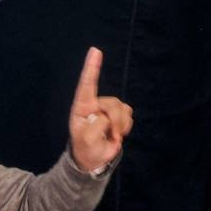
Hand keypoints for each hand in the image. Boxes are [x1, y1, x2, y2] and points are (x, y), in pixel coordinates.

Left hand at [68, 48, 132, 171]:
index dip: (91, 67)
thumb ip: (96, 126)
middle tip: (113, 136)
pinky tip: (118, 133)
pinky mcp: (118, 114)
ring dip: (121, 124)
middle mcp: (94, 104)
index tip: (95, 51)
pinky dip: (126, 125)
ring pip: (122, 107)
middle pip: (111, 103)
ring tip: (114, 136)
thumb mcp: (86, 140)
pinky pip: (128, 113)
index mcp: (82, 107)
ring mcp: (106, 108)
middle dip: (115, 121)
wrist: (93, 159)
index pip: (86, 84)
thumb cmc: (85, 148)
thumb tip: (106, 116)